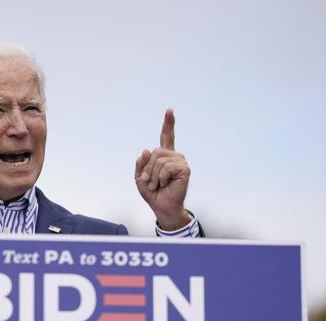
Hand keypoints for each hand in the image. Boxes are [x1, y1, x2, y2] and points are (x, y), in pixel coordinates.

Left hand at [134, 109, 190, 229]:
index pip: (166, 136)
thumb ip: (141, 163)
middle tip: (150, 182)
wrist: (162, 206)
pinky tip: (165, 184)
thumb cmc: (152, 192)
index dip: (168, 123)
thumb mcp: (140, 177)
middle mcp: (174, 156)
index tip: (170, 110)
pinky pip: (166, 167)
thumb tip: (147, 150)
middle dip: (148, 169)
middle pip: (155, 152)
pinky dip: (161, 178)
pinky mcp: (185, 169)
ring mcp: (180, 162)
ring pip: (159, 160)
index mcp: (164, 155)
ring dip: (153, 176)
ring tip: (157, 185)